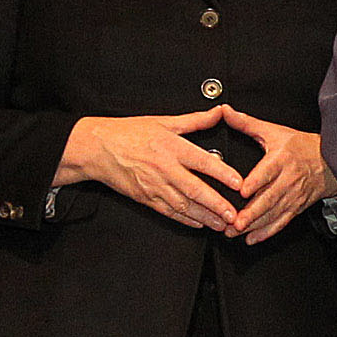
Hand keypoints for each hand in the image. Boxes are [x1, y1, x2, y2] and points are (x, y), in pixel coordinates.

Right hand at [58, 111, 247, 234]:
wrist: (98, 148)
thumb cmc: (129, 132)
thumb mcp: (164, 121)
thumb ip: (195, 120)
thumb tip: (219, 112)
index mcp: (171, 147)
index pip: (202, 161)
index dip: (222, 173)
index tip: (238, 183)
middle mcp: (164, 168)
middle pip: (194, 189)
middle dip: (216, 204)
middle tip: (234, 215)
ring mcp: (154, 186)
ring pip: (183, 205)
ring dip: (205, 217)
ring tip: (223, 224)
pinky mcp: (145, 198)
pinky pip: (169, 212)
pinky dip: (185, 220)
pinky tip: (199, 224)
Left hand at [213, 106, 329, 245]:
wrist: (330, 160)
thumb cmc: (302, 146)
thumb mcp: (274, 131)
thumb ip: (247, 123)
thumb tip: (225, 112)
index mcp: (281, 159)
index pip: (267, 172)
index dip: (256, 182)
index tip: (243, 191)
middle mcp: (287, 180)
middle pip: (268, 198)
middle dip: (250, 213)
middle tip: (234, 223)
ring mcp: (292, 195)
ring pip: (272, 213)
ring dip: (254, 225)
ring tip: (236, 233)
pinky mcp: (296, 207)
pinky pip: (281, 222)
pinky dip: (267, 232)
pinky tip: (253, 238)